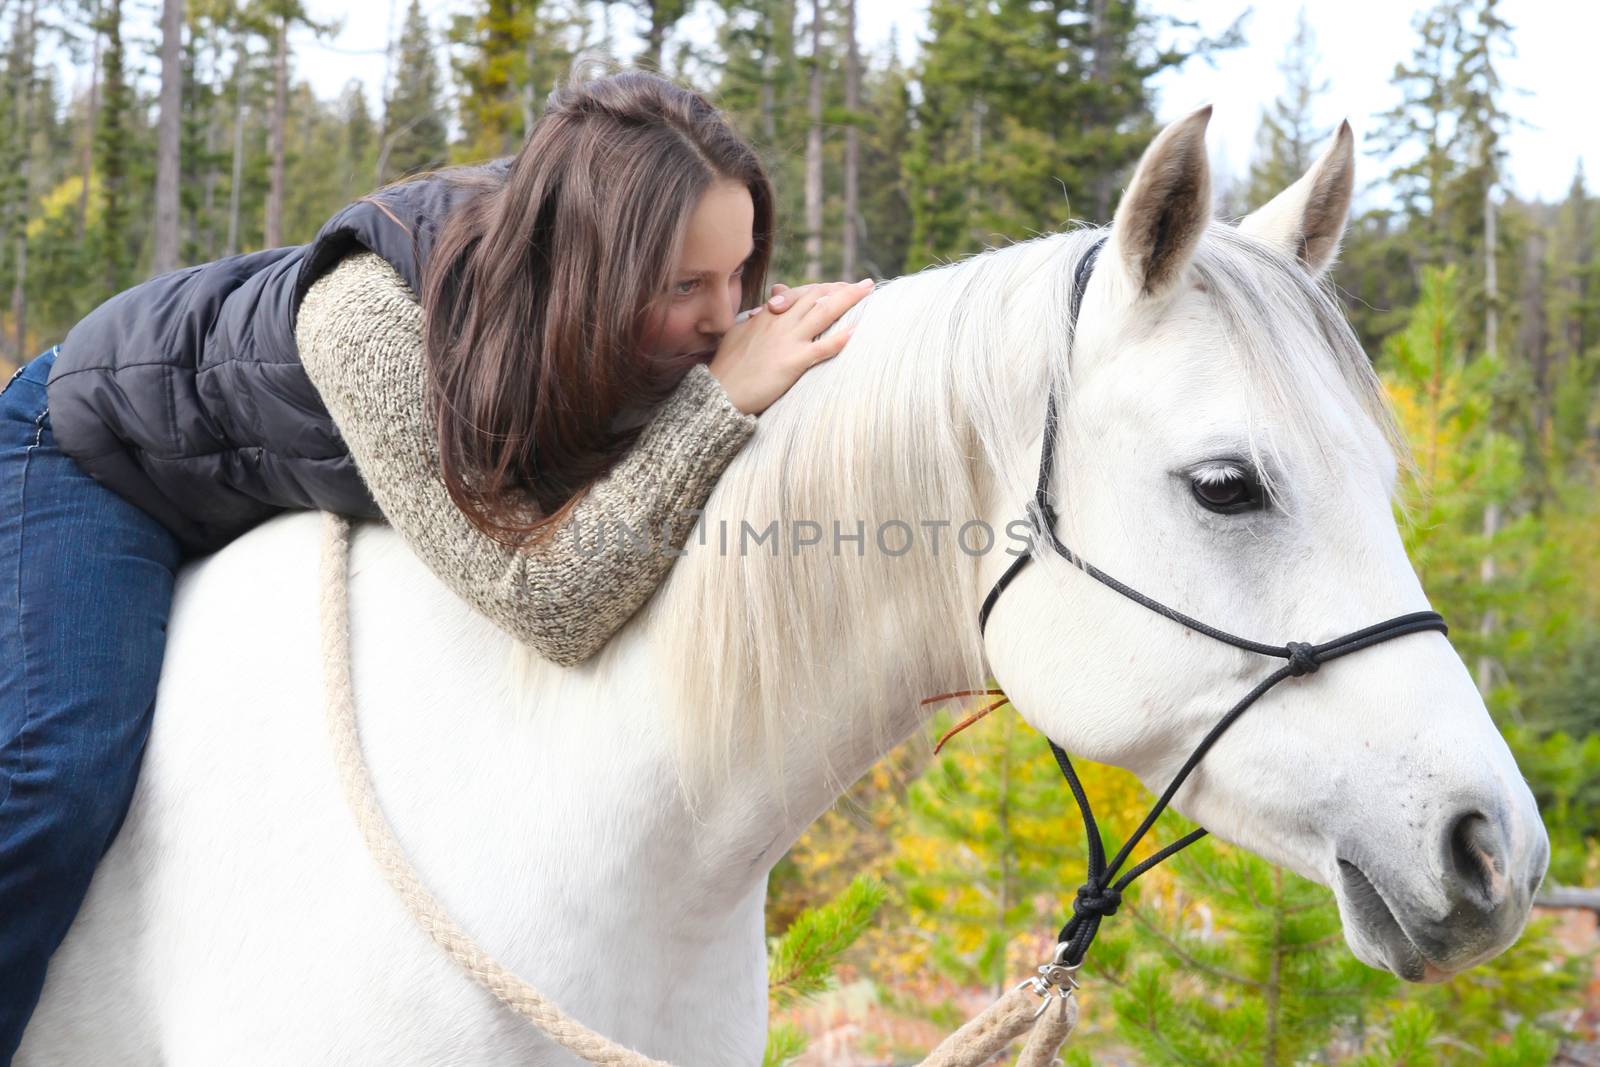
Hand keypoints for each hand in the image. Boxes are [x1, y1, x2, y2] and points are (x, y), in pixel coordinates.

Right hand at [709, 278, 874, 414]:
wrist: (719, 393)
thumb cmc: (726, 367)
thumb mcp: (738, 334)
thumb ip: (755, 321)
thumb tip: (763, 312)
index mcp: (768, 316)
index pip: (801, 294)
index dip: (823, 288)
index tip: (840, 287)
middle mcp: (780, 323)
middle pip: (817, 297)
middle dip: (843, 288)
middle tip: (864, 285)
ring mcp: (787, 341)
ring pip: (823, 313)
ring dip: (849, 300)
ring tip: (869, 291)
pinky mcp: (792, 362)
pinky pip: (820, 348)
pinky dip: (839, 340)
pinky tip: (856, 332)